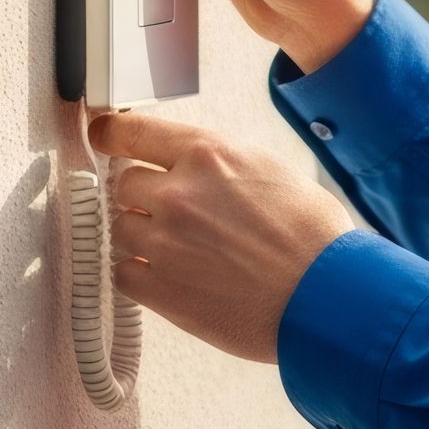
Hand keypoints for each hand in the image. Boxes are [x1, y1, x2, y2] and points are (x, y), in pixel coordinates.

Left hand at [91, 108, 354, 364]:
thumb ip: (222, 164)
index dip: (111, 132)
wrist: (325, 297)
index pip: (133, 132)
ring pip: (122, 228)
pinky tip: (174, 275)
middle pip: (125, 184)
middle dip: (145, 196)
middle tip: (176, 212)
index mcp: (208, 155)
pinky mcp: (161, 290)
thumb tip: (196, 166)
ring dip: (144, 235)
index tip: (103, 134)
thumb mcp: (272, 171)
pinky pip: (123, 273)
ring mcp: (164, 243)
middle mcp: (179, 193)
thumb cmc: (313, 238)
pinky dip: (141, 273)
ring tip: (184, 249)